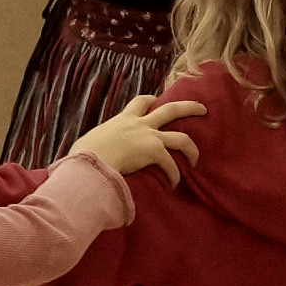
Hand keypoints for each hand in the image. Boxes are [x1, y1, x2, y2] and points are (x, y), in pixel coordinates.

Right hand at [72, 93, 206, 184]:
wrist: (89, 161)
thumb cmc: (83, 155)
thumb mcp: (89, 141)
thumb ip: (97, 143)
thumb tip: (86, 153)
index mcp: (123, 119)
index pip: (140, 102)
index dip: (151, 100)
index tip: (157, 100)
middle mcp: (139, 124)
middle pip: (171, 109)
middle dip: (189, 107)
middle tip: (202, 109)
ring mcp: (148, 137)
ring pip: (181, 137)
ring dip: (192, 148)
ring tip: (196, 158)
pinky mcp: (153, 152)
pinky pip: (171, 165)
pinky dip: (173, 176)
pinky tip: (173, 184)